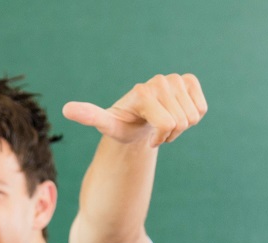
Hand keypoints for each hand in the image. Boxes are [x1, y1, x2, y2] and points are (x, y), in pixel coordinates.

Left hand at [63, 73, 206, 147]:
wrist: (138, 118)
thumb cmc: (123, 124)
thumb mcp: (107, 124)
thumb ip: (90, 116)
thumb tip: (65, 109)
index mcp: (143, 92)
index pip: (167, 124)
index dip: (160, 138)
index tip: (145, 137)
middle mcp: (160, 81)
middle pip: (181, 121)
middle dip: (170, 133)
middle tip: (155, 128)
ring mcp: (176, 79)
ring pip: (193, 116)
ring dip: (181, 127)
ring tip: (164, 121)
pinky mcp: (189, 81)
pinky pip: (202, 108)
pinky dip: (194, 115)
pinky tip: (177, 112)